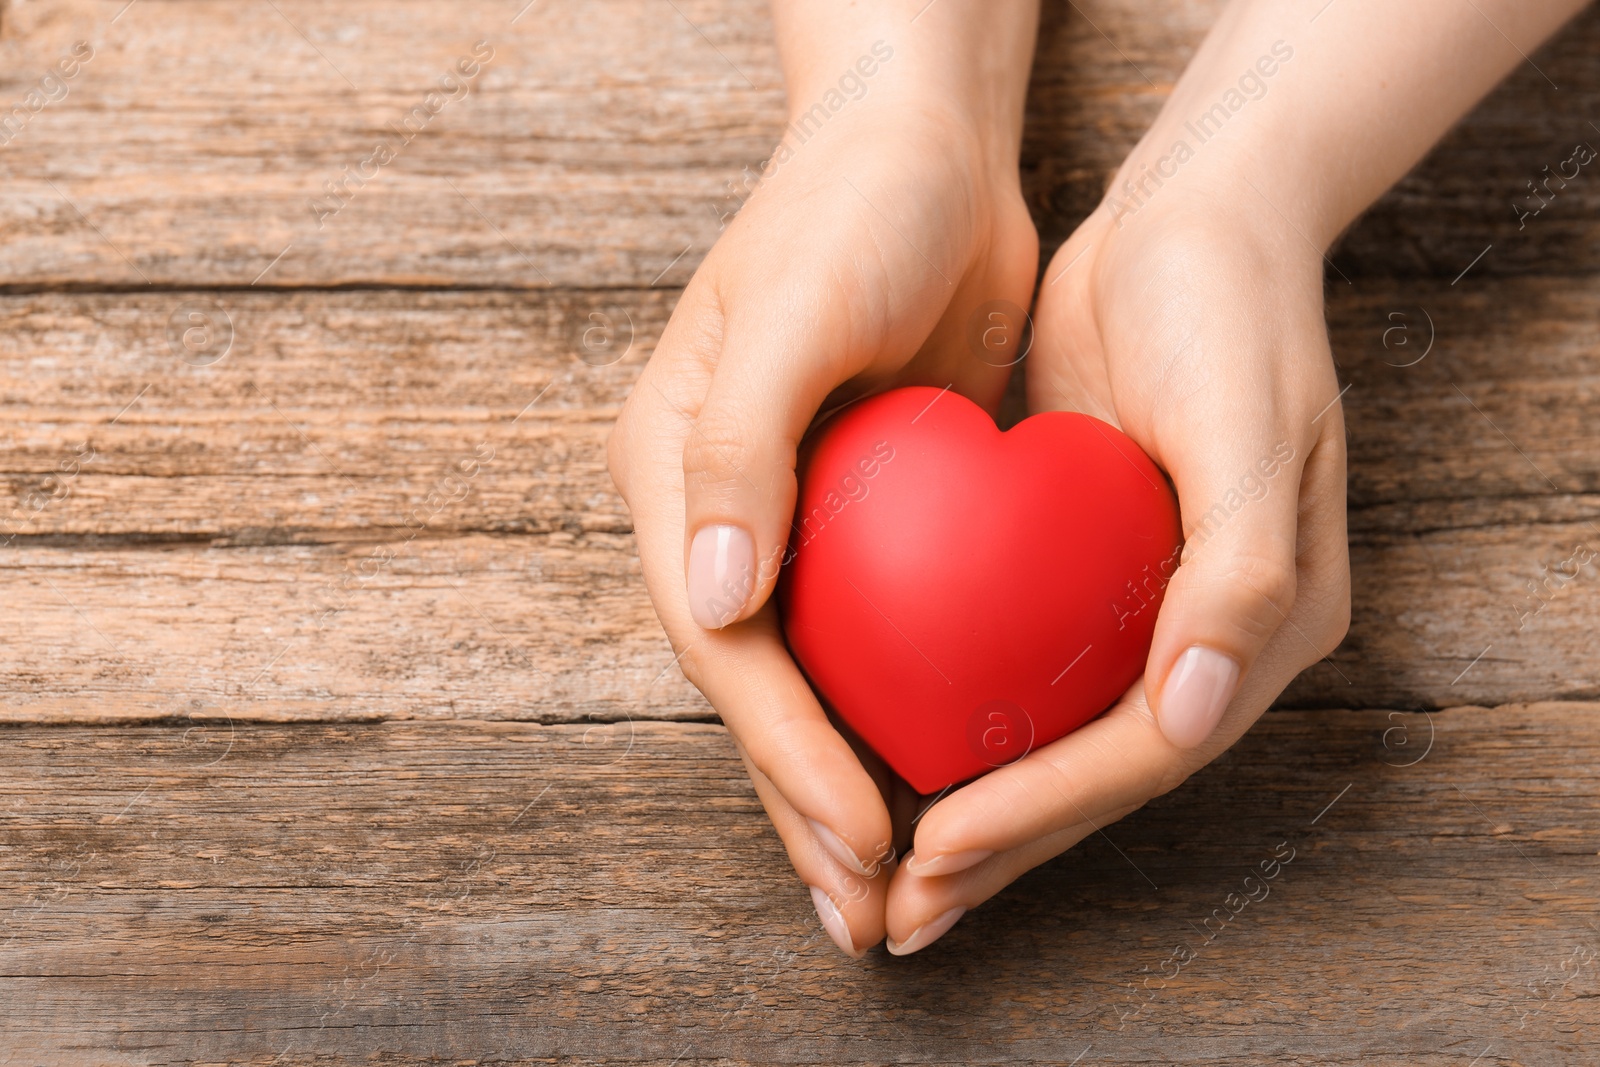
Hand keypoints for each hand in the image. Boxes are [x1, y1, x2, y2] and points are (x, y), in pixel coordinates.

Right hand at [608, 9, 1038, 956]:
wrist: (920, 147)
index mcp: (674, 474)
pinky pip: (875, 641)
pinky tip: (941, 779)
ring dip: (846, 790)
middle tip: (870, 916)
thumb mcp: (790, 312)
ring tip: (898, 890)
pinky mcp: (861, 519)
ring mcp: (791, 521)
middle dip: (809, 807)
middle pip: (759, 689)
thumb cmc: (851, 211)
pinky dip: (900, 718)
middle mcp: (722, 513)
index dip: (789, 749)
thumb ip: (740, 450)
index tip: (865, 835)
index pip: (726, 644)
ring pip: (814, 683)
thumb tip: (713, 602)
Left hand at [883, 187, 1351, 953]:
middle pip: (1095, 773)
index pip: (1144, 751)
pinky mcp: (1087, 571)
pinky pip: (1019, 668)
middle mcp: (1209, 634)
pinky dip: (960, 717)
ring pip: (1050, 737)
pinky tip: (886, 745)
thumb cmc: (1230, 312)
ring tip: (881, 869)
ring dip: (975, 808)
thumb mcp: (1249, 426)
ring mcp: (1147, 607)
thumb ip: (1237, 573)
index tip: (937, 848)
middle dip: (998, 847)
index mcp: (1266, 623)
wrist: (1192, 223)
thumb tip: (1192, 714)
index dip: (1042, 810)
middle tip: (894, 911)